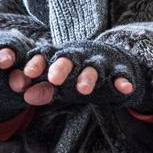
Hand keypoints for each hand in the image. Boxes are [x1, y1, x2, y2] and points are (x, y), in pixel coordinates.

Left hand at [18, 40, 152, 110]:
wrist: (111, 59)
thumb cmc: (78, 72)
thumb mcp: (60, 82)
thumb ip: (44, 89)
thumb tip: (27, 96)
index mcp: (60, 56)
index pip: (46, 55)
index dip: (37, 63)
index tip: (29, 73)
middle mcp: (79, 56)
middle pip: (69, 58)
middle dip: (61, 67)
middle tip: (54, 79)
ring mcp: (99, 62)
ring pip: (94, 67)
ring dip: (89, 77)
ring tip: (84, 89)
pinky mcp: (119, 69)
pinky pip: (121, 74)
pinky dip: (123, 80)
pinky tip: (125, 88)